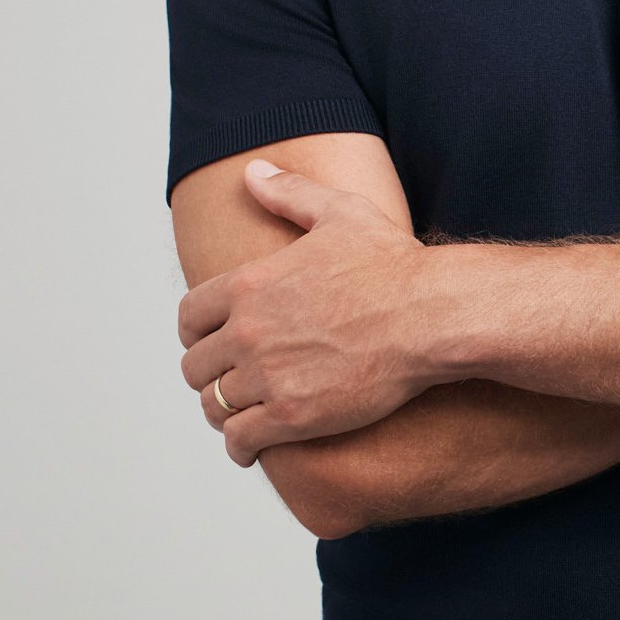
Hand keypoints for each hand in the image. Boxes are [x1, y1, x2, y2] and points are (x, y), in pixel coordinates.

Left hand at [177, 160, 460, 463]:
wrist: (431, 316)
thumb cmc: (393, 264)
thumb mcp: (339, 213)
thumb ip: (289, 194)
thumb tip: (253, 172)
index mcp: (248, 284)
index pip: (188, 318)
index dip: (195, 334)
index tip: (211, 343)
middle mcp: (247, 331)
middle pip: (195, 366)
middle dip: (209, 375)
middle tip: (229, 382)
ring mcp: (268, 375)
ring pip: (213, 405)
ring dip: (223, 412)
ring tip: (241, 415)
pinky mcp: (292, 415)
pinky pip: (241, 439)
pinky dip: (239, 446)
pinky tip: (250, 446)